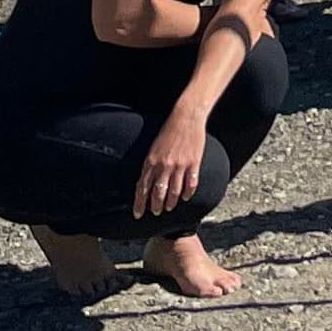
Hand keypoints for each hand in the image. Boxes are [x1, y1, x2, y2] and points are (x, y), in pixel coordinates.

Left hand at [134, 107, 212, 223]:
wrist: (186, 117)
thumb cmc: (168, 132)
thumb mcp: (153, 149)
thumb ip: (150, 166)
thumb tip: (145, 183)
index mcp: (151, 162)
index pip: (142, 188)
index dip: (139, 203)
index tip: (138, 214)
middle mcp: (164, 166)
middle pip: (158, 193)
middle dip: (156, 206)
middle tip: (156, 212)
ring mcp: (179, 165)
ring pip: (174, 191)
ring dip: (170, 202)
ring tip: (169, 207)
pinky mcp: (193, 163)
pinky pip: (191, 184)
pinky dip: (188, 193)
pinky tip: (186, 197)